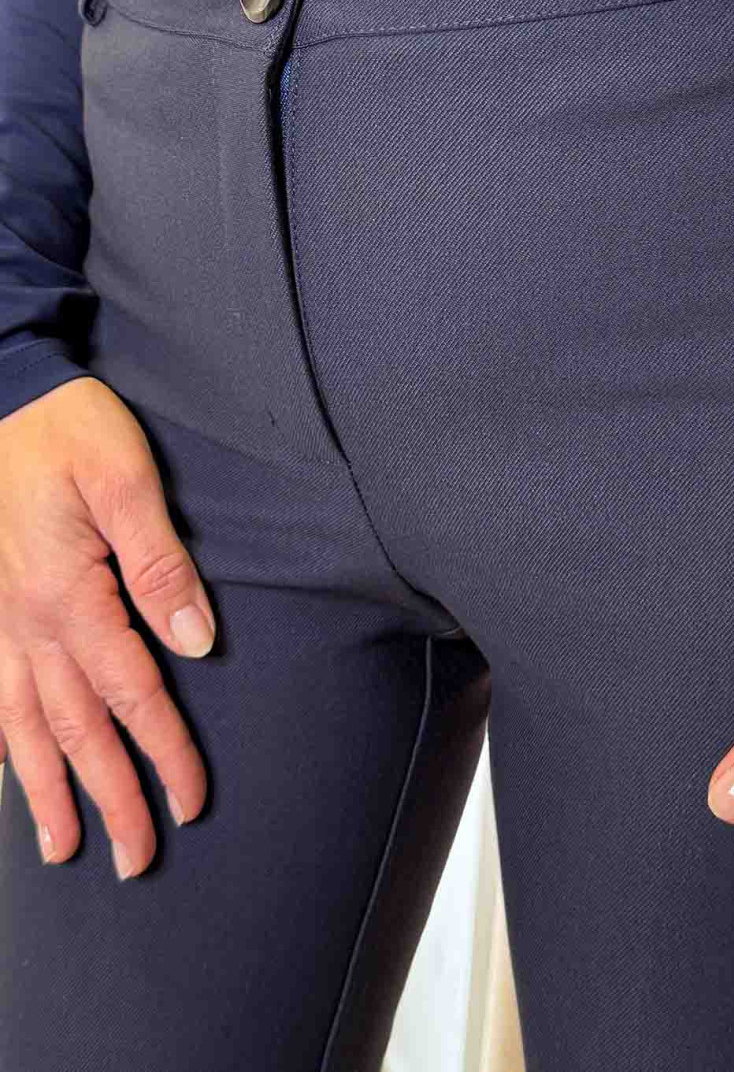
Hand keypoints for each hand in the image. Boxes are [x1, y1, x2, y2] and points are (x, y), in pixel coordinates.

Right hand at [0, 377, 214, 879]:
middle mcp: (25, 621)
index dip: (163, 752)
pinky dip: (0, 741)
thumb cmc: (69, 429)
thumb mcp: (126, 480)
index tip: (190, 802)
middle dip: (107, 797)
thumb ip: (161, 562)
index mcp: (69, 594)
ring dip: (45, 790)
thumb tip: (196, 642)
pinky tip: (6, 770)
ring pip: (21, 725)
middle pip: (74, 728)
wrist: (3, 392)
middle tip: (133, 859)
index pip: (130, 693)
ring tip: (60, 849)